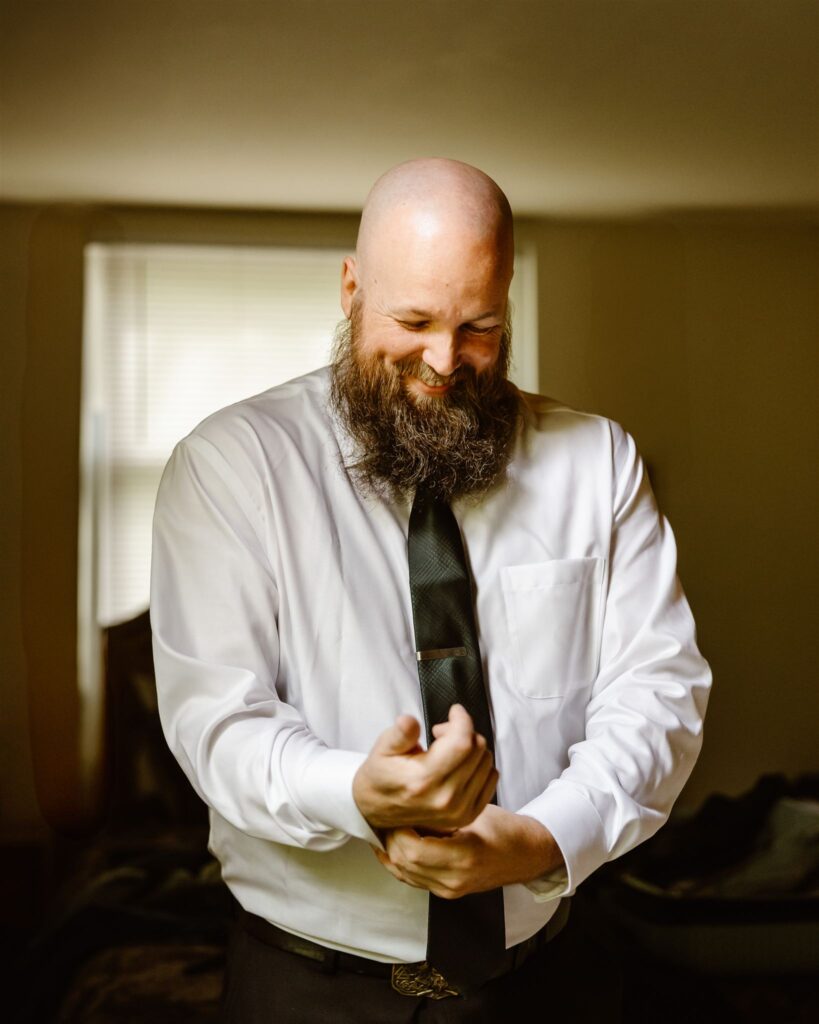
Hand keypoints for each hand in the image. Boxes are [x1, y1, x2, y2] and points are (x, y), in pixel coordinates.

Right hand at [352, 704, 497, 831]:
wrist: (376, 810)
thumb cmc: (381, 776)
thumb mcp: (382, 748)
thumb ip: (400, 733)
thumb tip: (409, 721)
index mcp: (424, 781)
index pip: (462, 742)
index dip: (462, 719)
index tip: (454, 711)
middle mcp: (445, 799)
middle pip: (477, 749)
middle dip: (464, 731)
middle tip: (441, 732)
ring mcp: (459, 810)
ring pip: (487, 762)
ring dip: (472, 747)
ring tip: (448, 749)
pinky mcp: (468, 815)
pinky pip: (491, 778)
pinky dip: (480, 764)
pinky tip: (459, 764)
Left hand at [374, 804, 564, 898]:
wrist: (525, 855)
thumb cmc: (504, 829)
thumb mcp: (474, 812)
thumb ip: (442, 813)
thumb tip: (409, 804)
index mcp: (464, 857)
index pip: (413, 850)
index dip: (397, 831)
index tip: (396, 811)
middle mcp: (454, 880)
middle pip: (404, 864)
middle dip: (389, 840)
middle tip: (386, 817)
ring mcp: (450, 890)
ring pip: (404, 874)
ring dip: (391, 852)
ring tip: (385, 828)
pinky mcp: (447, 892)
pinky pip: (413, 880)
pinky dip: (399, 863)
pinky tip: (392, 847)